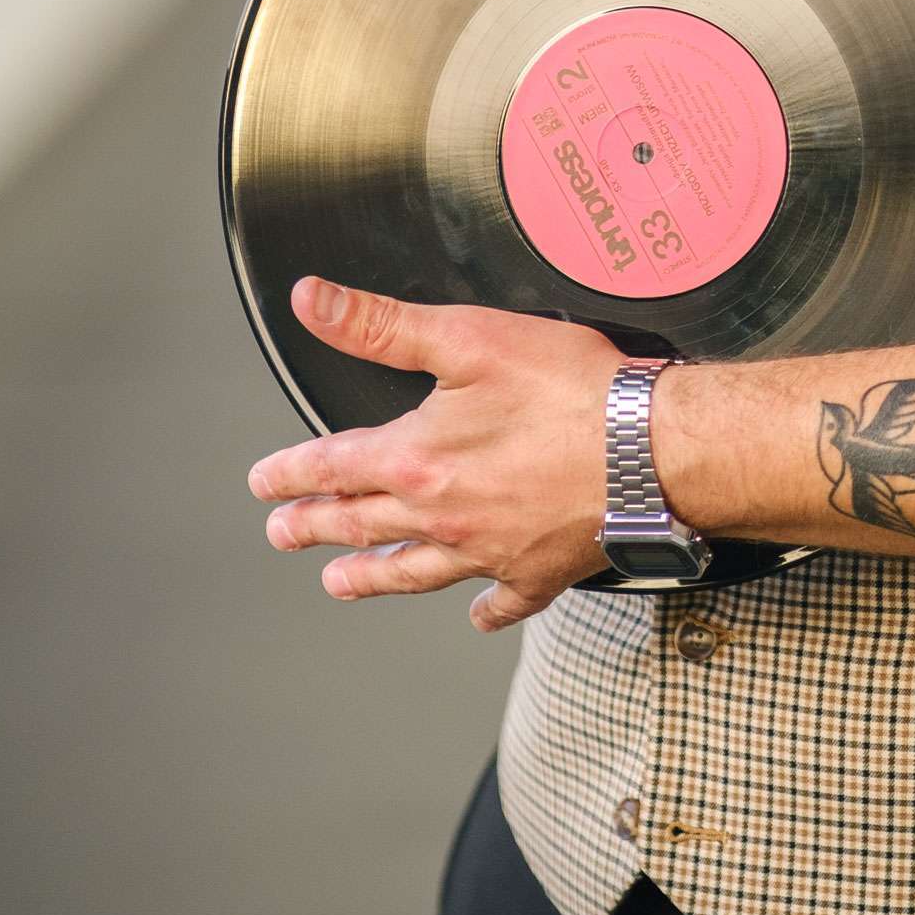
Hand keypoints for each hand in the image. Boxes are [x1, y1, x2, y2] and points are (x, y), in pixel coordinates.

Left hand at [247, 278, 621, 628]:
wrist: (650, 451)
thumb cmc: (569, 391)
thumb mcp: (466, 337)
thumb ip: (380, 325)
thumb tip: (312, 301)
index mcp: (416, 459)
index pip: (334, 465)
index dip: (292, 471)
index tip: (264, 481)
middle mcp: (442, 514)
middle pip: (361, 523)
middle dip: (315, 526)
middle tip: (282, 533)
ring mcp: (489, 549)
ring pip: (415, 569)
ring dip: (372, 574)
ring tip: (339, 583)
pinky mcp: (538, 569)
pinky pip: (503, 599)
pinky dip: (486, 609)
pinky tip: (476, 613)